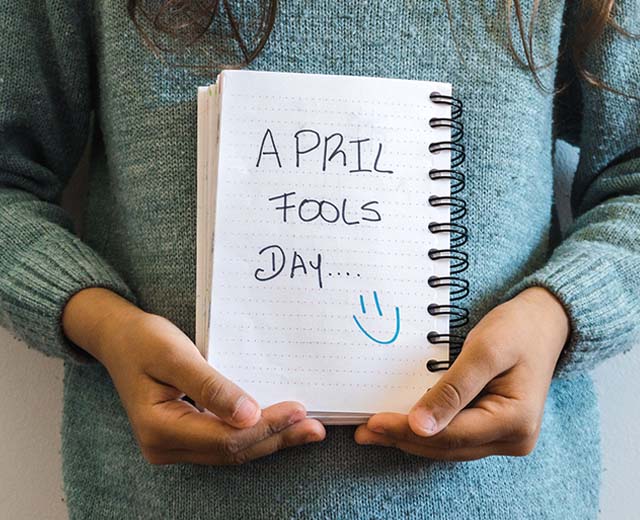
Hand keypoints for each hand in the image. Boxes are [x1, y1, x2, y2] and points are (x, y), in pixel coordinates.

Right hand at [63, 288, 324, 464]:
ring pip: (231, 451)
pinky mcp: (184, 435)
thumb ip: (210, 386)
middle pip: (232, 450)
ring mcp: (173, 444)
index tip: (299, 409)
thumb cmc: (143, 339)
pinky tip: (277, 425)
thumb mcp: (174, 355)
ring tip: (306, 429)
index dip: (265, 426)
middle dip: (276, 438)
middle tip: (315, 427)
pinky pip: (224, 441)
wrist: (119, 337)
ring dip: (270, 440)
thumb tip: (249, 415)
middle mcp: (165, 445)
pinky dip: (253, 434)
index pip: (224, 437)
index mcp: (159, 428)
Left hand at [355, 287, 568, 459]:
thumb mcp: (484, 351)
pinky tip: (402, 424)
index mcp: (514, 421)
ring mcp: (505, 437)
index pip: (449, 435)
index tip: (373, 422)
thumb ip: (453, 389)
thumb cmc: (516, 330)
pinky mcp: (495, 429)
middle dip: (403, 438)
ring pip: (449, 446)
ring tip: (374, 430)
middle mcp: (513, 439)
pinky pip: (456, 436)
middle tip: (363, 431)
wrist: (544, 323)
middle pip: (447, 447)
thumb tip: (419, 427)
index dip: (408, 431)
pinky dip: (428, 430)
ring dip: (411, 438)